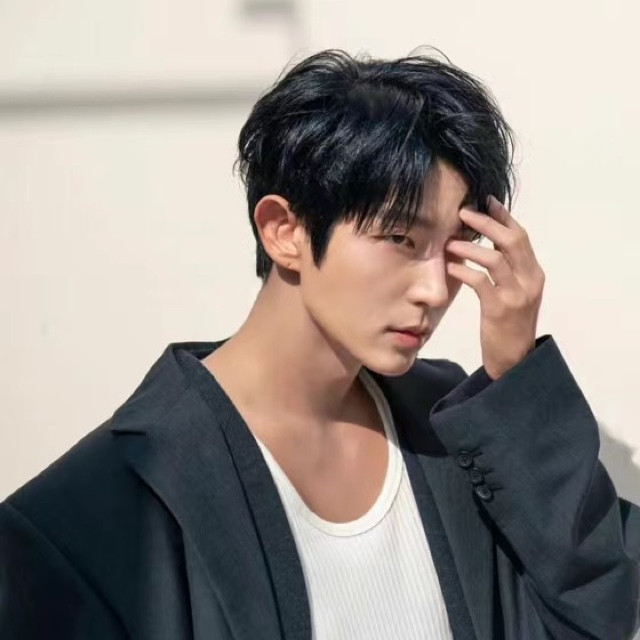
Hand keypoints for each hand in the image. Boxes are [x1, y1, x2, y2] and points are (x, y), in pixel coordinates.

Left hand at [445, 195, 544, 380]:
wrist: (515, 360)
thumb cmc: (509, 325)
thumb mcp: (514, 293)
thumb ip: (506, 269)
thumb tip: (485, 242)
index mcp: (534, 274)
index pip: (520, 236)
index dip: (503, 216)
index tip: (486, 200)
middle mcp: (530, 281)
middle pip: (511, 240)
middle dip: (486, 222)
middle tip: (463, 212)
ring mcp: (517, 295)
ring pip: (495, 259)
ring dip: (470, 246)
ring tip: (450, 242)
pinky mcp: (500, 310)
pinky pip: (480, 282)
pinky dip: (463, 270)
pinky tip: (450, 267)